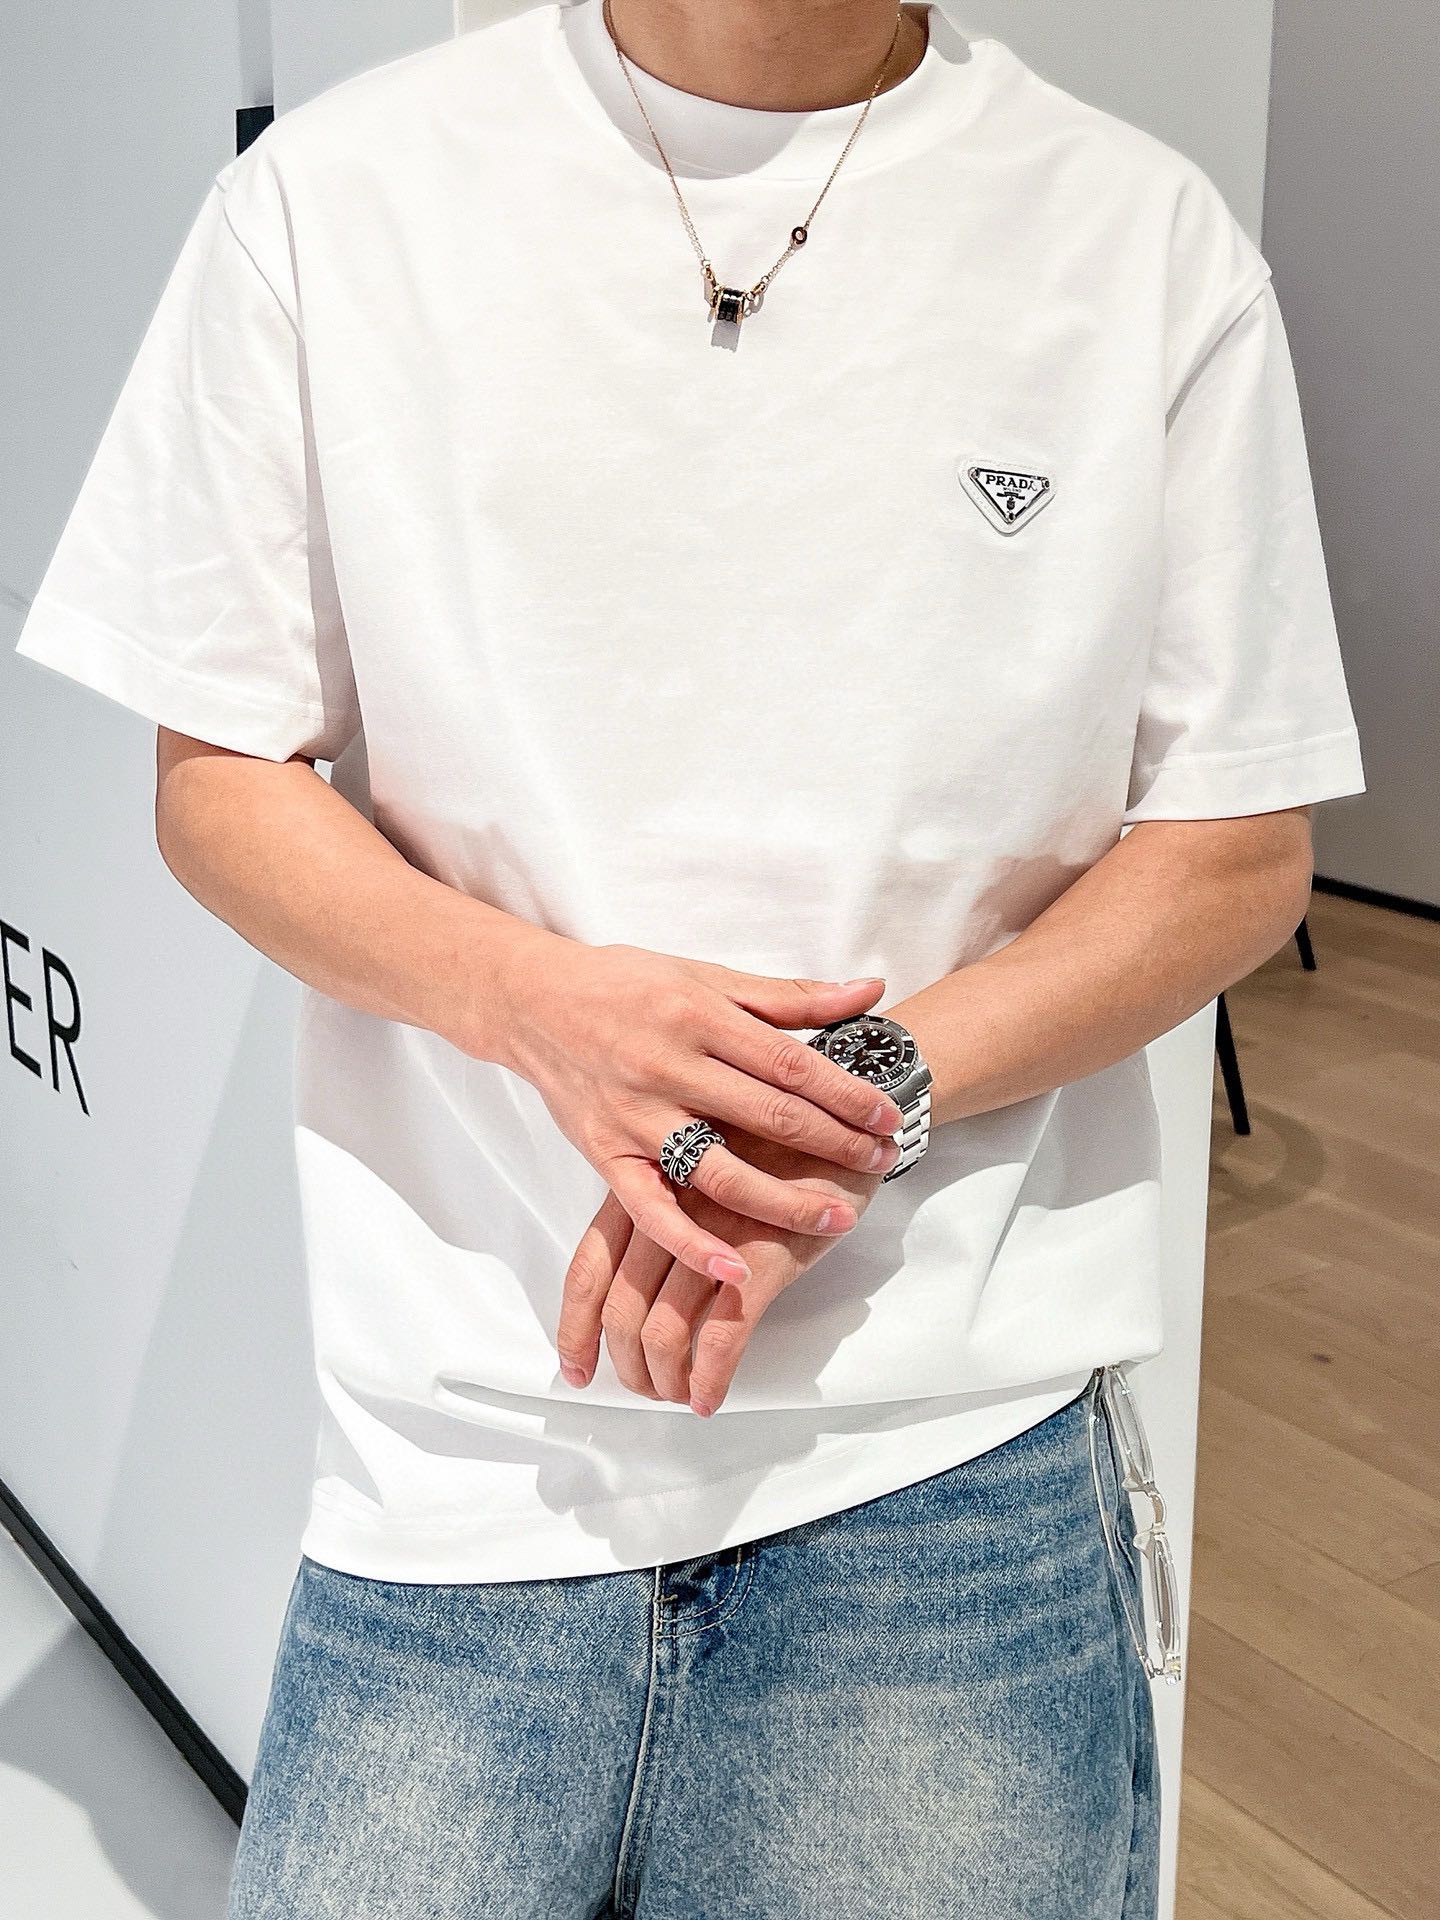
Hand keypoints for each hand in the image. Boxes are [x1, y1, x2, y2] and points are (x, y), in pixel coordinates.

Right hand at [489, 938, 903, 1287]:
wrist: (533, 1002)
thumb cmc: (627, 986)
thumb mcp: (707, 978)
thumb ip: (790, 997)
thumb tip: (871, 990)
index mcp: (699, 1016)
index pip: (790, 1064)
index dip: (846, 1094)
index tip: (888, 1116)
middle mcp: (668, 1067)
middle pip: (767, 1115)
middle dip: (833, 1144)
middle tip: (882, 1163)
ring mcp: (635, 1116)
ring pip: (718, 1170)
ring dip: (781, 1200)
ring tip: (835, 1219)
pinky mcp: (605, 1154)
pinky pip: (650, 1210)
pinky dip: (690, 1243)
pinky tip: (733, 1271)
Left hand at [554, 1125, 892, 1414]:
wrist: (846, 1121)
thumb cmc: (777, 1143)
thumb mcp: (704, 1162)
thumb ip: (667, 1206)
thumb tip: (640, 1283)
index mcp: (646, 1187)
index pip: (589, 1268)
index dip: (576, 1329)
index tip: (576, 1370)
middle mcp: (669, 1210)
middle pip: (620, 1308)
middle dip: (626, 1364)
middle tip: (646, 1389)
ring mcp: (714, 1234)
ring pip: (665, 1330)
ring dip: (665, 1379)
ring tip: (679, 1396)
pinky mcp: (762, 1257)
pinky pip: (722, 1337)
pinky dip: (710, 1379)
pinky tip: (711, 1397)